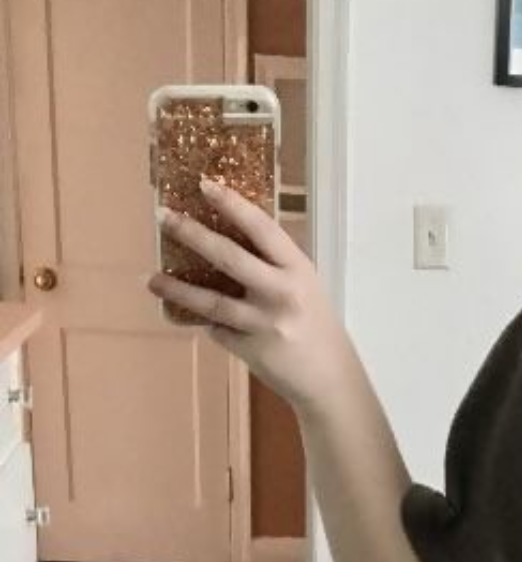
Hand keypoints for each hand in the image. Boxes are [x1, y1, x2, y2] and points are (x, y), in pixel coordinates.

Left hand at [148, 178, 351, 413]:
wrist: (330, 376)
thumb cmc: (315, 323)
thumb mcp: (303, 284)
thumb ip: (272, 263)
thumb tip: (228, 235)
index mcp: (297, 269)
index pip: (262, 228)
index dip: (233, 204)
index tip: (205, 185)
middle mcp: (281, 293)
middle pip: (229, 258)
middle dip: (192, 234)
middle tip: (164, 217)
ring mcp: (264, 324)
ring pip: (212, 301)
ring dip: (177, 289)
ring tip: (152, 279)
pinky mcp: (250, 350)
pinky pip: (217, 330)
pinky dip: (204, 321)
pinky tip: (189, 314)